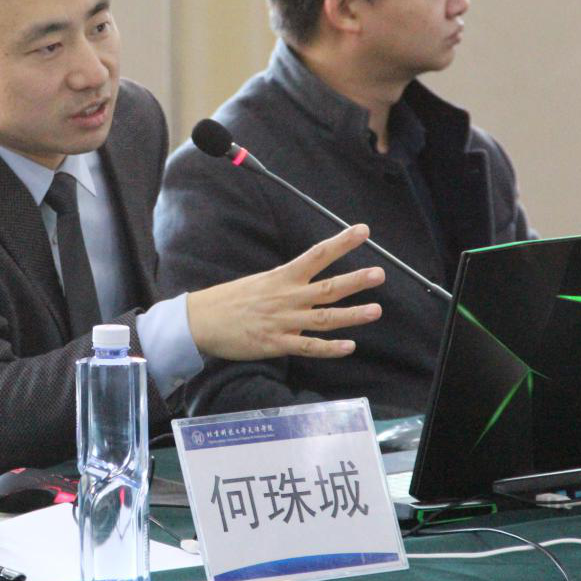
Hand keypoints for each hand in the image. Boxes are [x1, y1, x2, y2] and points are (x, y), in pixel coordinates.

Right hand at [187, 224, 383, 359]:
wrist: (201, 321)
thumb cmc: (229, 300)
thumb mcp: (259, 282)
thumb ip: (285, 284)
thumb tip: (305, 284)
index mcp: (282, 277)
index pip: (317, 255)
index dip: (341, 242)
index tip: (362, 231)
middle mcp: (286, 297)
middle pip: (328, 287)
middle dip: (355, 280)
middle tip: (379, 274)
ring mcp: (283, 321)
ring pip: (325, 318)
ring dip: (353, 315)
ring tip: (376, 310)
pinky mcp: (277, 343)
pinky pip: (309, 347)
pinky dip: (330, 348)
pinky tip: (350, 347)